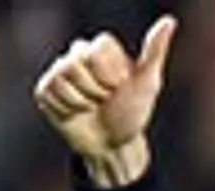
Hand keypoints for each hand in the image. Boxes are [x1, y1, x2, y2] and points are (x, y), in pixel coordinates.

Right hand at [33, 15, 177, 186]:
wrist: (113, 144)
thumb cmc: (132, 112)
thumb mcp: (148, 83)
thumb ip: (154, 52)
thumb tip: (169, 21)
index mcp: (102, 48)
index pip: (95, 50)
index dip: (108, 75)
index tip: (119, 87)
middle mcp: (78, 55)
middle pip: (74, 62)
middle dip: (95, 89)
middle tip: (105, 99)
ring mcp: (59, 71)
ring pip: (59, 77)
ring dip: (81, 101)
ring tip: (91, 106)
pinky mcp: (45, 90)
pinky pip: (47, 91)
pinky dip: (65, 108)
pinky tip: (75, 112)